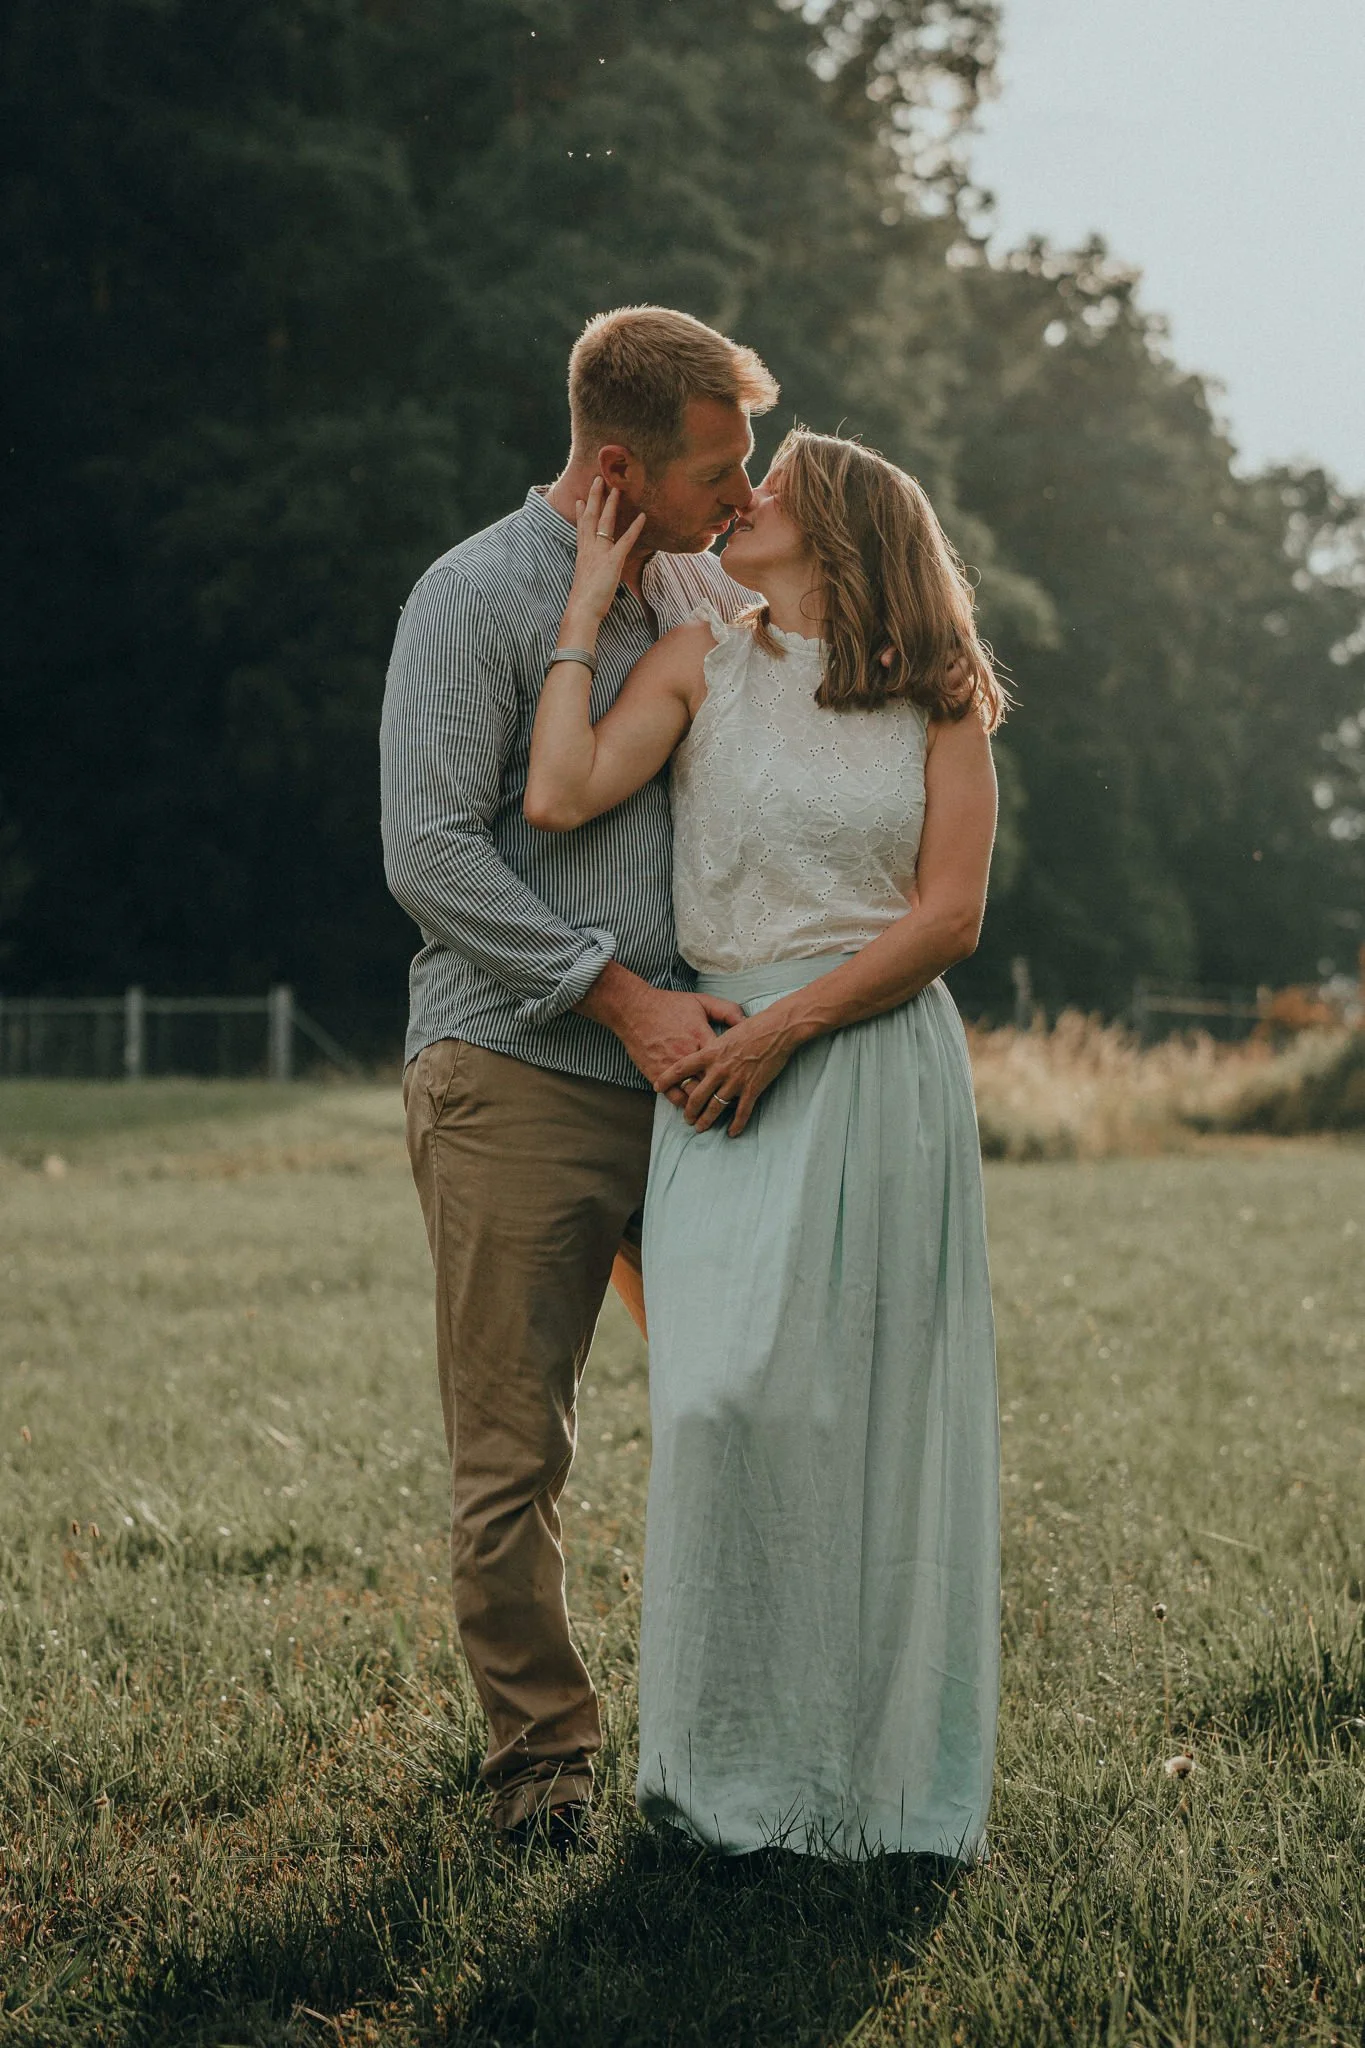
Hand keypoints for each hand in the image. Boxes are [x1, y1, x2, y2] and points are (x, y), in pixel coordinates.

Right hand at [566, 478, 645, 625]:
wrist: (581, 609)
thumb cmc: (584, 601)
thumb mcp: (585, 582)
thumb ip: (589, 574)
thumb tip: (591, 575)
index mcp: (582, 554)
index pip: (581, 528)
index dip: (582, 513)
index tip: (581, 499)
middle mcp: (589, 549)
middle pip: (591, 517)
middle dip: (595, 497)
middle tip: (598, 480)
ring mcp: (600, 552)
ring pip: (605, 522)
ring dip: (612, 504)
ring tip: (617, 488)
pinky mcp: (613, 561)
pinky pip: (625, 540)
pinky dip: (635, 528)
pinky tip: (643, 516)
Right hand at [577, 965, 742, 1100]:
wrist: (634, 1009)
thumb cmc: (669, 1005)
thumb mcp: (701, 1002)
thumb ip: (726, 1011)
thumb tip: (748, 1021)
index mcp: (702, 1037)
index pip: (726, 1061)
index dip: (737, 1073)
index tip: (745, 1080)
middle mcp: (689, 1054)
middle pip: (712, 1083)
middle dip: (724, 1094)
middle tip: (734, 1102)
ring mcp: (672, 1067)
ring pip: (694, 1095)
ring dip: (705, 1105)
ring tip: (715, 1112)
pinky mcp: (657, 1075)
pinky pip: (674, 1097)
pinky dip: (685, 1104)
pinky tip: (693, 1107)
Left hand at [656, 1001, 806, 1136]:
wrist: (777, 1029)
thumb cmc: (753, 1026)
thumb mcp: (726, 1031)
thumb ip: (714, 1045)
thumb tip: (706, 1051)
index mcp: (711, 1052)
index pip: (681, 1068)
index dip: (667, 1079)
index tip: (657, 1087)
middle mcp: (719, 1068)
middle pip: (696, 1095)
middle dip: (689, 1110)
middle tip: (686, 1119)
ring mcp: (736, 1080)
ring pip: (715, 1106)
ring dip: (706, 1120)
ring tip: (701, 1128)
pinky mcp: (752, 1087)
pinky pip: (742, 1111)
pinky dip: (737, 1124)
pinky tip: (732, 1132)